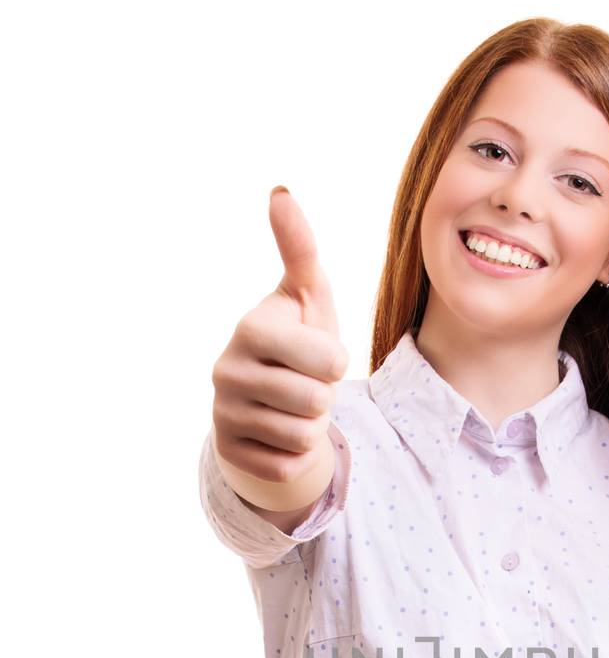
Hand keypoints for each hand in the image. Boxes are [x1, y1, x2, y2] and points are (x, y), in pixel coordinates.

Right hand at [210, 188, 348, 497]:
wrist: (266, 405)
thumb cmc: (297, 343)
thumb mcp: (306, 298)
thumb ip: (300, 250)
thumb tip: (281, 191)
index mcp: (251, 329)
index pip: (329, 360)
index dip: (336, 361)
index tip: (318, 354)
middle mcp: (226, 371)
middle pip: (318, 401)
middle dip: (325, 398)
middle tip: (306, 386)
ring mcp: (223, 415)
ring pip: (304, 436)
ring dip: (310, 427)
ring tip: (293, 409)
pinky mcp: (230, 455)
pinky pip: (289, 466)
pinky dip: (296, 455)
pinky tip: (278, 435)